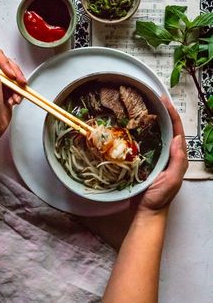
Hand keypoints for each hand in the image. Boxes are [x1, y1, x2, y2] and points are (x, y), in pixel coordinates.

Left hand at [0, 41, 25, 135]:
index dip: (6, 64)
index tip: (8, 74)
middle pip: (7, 65)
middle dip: (15, 75)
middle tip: (16, 82)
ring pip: (14, 76)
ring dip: (18, 86)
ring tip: (15, 94)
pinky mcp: (5, 92)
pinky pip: (16, 87)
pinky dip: (18, 93)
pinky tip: (14, 100)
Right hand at [132, 96, 187, 214]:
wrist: (147, 210)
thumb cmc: (160, 197)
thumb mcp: (172, 180)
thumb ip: (178, 161)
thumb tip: (177, 138)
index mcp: (177, 156)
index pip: (177, 130)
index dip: (172, 115)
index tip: (164, 102)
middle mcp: (168, 153)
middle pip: (167, 128)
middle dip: (162, 113)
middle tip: (153, 100)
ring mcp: (156, 156)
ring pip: (155, 134)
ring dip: (151, 120)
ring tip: (143, 108)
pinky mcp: (145, 159)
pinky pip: (144, 142)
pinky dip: (140, 132)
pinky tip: (133, 126)